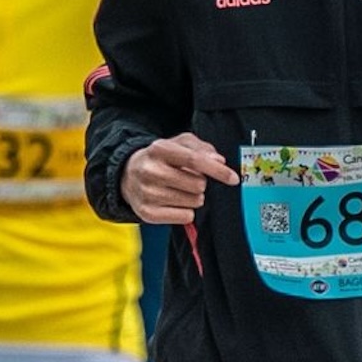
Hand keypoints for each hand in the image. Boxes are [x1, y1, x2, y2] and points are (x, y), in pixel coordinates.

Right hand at [123, 134, 239, 224]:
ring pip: (194, 202)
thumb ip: (202, 149)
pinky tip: (173, 202)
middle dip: (200, 184)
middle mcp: (150, 170)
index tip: (233, 178)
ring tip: (178, 190)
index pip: (194, 160)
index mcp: (159, 149)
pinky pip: (185, 217)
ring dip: (193, 197)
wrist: (128, 175)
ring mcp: (147, 193)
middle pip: (198, 185)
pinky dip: (185, 211)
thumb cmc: (161, 159)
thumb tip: (219, 161)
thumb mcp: (179, 144)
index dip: (217, 170)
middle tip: (187, 179)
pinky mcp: (147, 213)